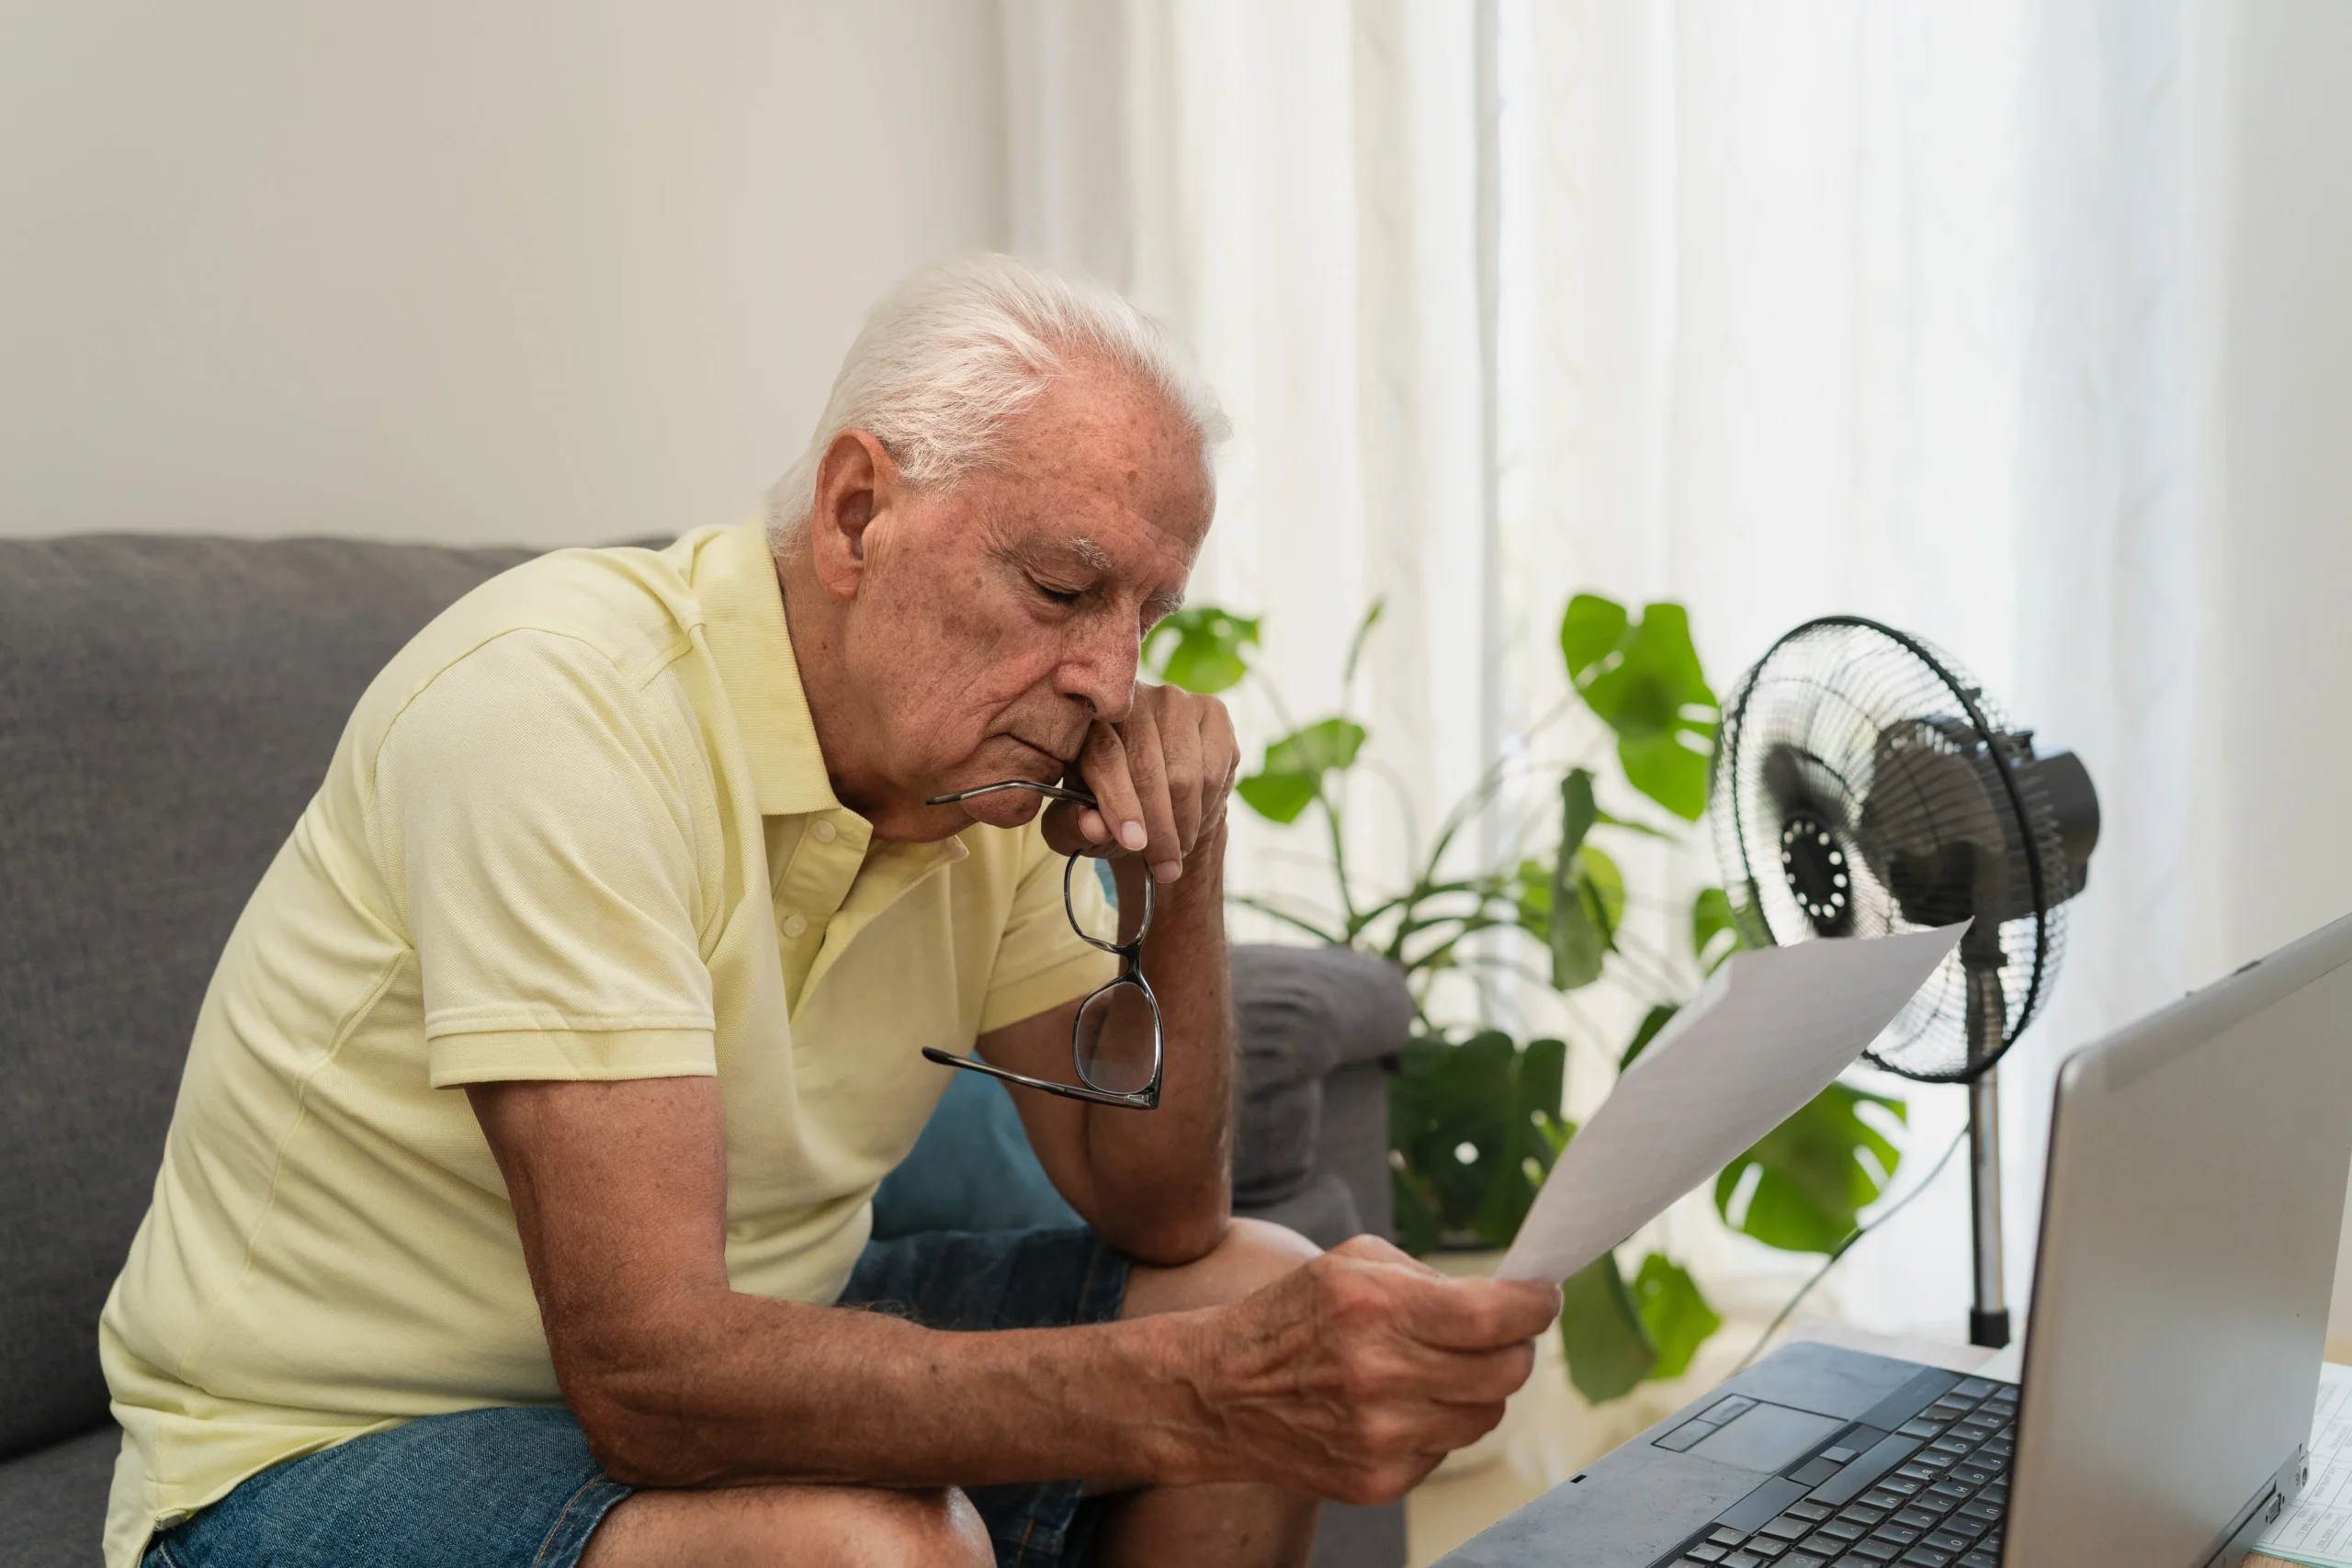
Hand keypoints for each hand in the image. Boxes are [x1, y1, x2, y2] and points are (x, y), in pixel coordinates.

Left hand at [1042, 684, 1239, 883]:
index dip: (1121, 804)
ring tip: (1178, 846)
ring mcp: (1173, 699)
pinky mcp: (1211, 709)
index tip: (1135, 843)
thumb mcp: (1076, 826)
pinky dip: (1209, 803)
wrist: (1158, 796)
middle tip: (1165, 867)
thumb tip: (1094, 826)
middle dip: (1159, 827)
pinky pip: (1216, 766)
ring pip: (1185, 772)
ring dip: (1185, 821)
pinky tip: (1197, 817)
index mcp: (1084, 721)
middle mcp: (1128, 699)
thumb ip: (1074, 828)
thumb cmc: (1107, 808)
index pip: (1105, 758)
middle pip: (1148, 767)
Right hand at [1173, 1235, 1562, 1505]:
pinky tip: (1402, 1404)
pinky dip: (1438, 1423)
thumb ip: (1427, 1277)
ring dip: (1479, 1388)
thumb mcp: (1349, 1264)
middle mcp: (1380, 1375)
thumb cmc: (1289, 1319)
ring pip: (1485, 1416)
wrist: (1218, 1395)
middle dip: (1516, 1346)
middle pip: (1504, 1372)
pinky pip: (1447, 1450)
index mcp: (1374, 1307)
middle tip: (1504, 1332)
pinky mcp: (1378, 1480)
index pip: (1492, 1319)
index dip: (1535, 1306)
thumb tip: (1503, 1299)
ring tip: (1442, 1368)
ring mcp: (1380, 1436)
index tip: (1544, 1296)